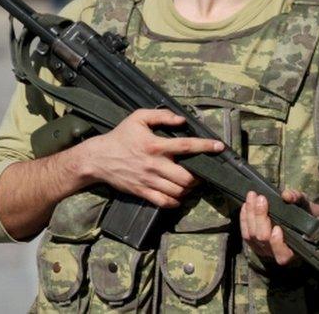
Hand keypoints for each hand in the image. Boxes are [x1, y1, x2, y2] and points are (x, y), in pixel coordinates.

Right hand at [80, 109, 224, 207]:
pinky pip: (164, 202)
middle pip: (186, 177)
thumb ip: (161, 116)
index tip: (219, 147)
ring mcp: (149, 181)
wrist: (98, 159)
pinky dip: (175, 201)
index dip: (205, 146)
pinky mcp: (143, 192)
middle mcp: (154, 165)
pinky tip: (177, 195)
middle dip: (198, 177)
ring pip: (178, 191)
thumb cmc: (120, 136)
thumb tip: (181, 120)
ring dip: (188, 189)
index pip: (186, 146)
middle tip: (199, 172)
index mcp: (155, 145)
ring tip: (189, 183)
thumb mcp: (137, 118)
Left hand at [239, 189, 311, 265]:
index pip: (283, 255)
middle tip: (261, 199)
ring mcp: (263, 250)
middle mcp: (276, 254)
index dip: (277, 243)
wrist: (297, 219)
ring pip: (251, 235)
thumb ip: (298, 199)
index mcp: (294, 250)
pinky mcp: (253, 244)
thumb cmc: (303, 214)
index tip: (277, 228)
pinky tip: (246, 205)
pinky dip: (244, 218)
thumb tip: (287, 195)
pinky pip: (245, 233)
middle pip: (263, 239)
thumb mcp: (305, 204)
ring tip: (252, 197)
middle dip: (260, 217)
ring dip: (250, 214)